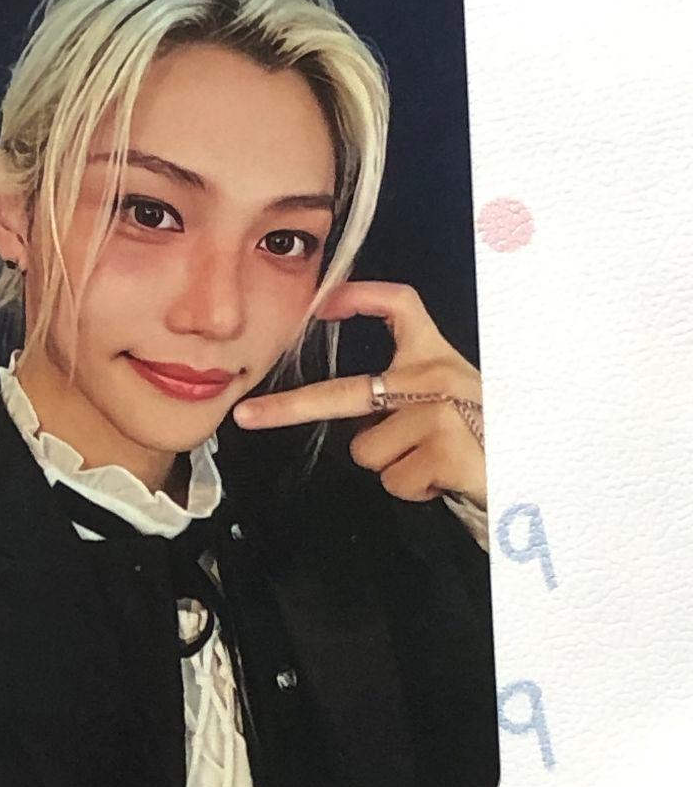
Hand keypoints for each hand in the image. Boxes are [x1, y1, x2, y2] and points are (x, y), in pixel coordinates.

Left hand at [232, 281, 485, 509]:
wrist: (539, 478)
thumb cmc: (486, 441)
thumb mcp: (450, 401)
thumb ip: (403, 394)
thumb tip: (356, 418)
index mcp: (435, 358)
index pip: (401, 306)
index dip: (360, 296)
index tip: (324, 303)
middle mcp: (437, 375)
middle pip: (346, 391)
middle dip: (288, 409)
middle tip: (247, 417)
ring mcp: (441, 410)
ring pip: (368, 452)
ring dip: (394, 468)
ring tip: (434, 463)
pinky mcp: (446, 447)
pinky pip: (393, 481)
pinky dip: (414, 490)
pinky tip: (445, 479)